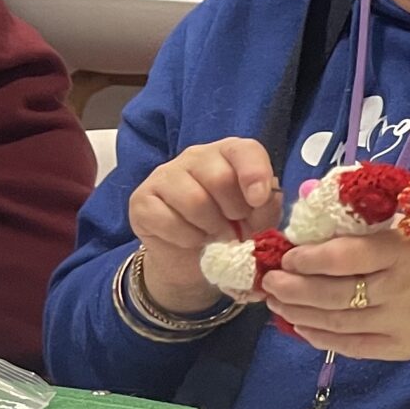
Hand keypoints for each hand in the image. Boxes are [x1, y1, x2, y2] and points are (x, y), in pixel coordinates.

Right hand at [126, 136, 282, 313]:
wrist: (192, 257)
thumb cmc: (231, 229)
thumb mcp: (258, 219)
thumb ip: (267, 207)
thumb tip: (267, 199)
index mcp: (230, 154)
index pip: (245, 150)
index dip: (255, 174)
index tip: (258, 201)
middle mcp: (196, 156)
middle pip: (219, 178)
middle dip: (234, 212)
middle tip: (235, 227)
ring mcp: (165, 175)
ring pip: (194, 200)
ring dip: (211, 228)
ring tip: (214, 235)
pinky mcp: (142, 199)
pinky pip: (166, 219)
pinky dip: (186, 238)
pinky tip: (191, 240)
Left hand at [259, 222, 409, 361]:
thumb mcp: (407, 225)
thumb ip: (362, 228)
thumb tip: (306, 229)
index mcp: (405, 250)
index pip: (346, 257)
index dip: (310, 258)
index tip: (287, 255)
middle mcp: (404, 288)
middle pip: (335, 294)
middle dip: (294, 289)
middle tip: (271, 282)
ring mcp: (403, 322)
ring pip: (337, 323)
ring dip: (299, 314)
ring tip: (278, 303)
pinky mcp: (401, 348)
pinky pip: (350, 347)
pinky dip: (319, 337)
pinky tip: (301, 326)